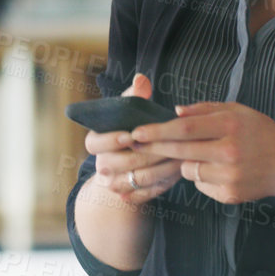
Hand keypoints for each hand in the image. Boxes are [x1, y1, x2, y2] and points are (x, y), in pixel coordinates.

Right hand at [84, 73, 183, 205]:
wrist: (131, 165)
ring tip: (180, 156)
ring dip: (160, 168)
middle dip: (146, 153)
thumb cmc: (132, 130)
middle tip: (168, 145)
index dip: (110, 140)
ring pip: (137, 179)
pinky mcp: (130, 196)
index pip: (95, 143)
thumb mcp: (130, 112)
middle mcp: (102, 164)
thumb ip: (134, 96)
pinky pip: (147, 193)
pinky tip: (179, 172)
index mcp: (96, 141)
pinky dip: (164, 183)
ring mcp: (115, 182)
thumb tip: (141, 79)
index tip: (129, 135)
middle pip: (120, 163)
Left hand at [130, 101, 274, 205]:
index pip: (184, 128)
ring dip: (185, 162)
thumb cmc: (262, 133)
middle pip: (180, 150)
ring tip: (201, 154)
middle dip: (154, 147)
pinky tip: (217, 170)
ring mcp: (229, 175)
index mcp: (231, 126)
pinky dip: (202, 176)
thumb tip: (175, 112)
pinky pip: (201, 185)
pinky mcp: (229, 194)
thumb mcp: (239, 111)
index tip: (137, 131)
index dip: (157, 130)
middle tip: (136, 144)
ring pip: (188, 170)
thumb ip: (206, 110)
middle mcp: (229, 151)